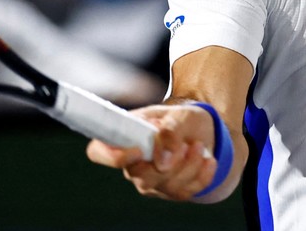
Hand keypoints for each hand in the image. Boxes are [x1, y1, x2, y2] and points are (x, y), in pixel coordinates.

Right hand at [85, 104, 218, 200]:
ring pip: (166, 184)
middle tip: (185, 143)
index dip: (112, 156)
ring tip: (198, 145)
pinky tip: (207, 160)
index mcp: (124, 137)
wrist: (201, 130)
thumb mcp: (178, 114)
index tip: (138, 149)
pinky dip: (201, 175)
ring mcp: (150, 182)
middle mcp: (132, 164)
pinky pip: (184, 192)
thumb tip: (162, 161)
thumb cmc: (181, 118)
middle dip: (170, 161)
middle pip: (140, 175)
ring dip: (189, 165)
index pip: (98, 152)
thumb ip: (169, 130)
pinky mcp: (169, 192)